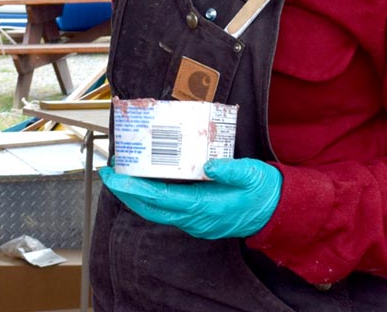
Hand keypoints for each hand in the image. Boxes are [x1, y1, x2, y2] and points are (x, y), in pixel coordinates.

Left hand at [99, 158, 281, 239]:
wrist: (277, 212)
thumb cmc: (264, 191)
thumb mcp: (251, 174)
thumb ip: (230, 168)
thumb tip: (208, 164)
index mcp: (205, 207)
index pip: (160, 199)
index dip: (134, 188)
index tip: (115, 177)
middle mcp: (196, 218)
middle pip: (151, 209)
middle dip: (126, 193)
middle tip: (109, 173)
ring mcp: (196, 222)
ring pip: (157, 212)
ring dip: (137, 196)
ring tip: (123, 176)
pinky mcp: (198, 218)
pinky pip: (168, 210)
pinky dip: (152, 197)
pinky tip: (147, 182)